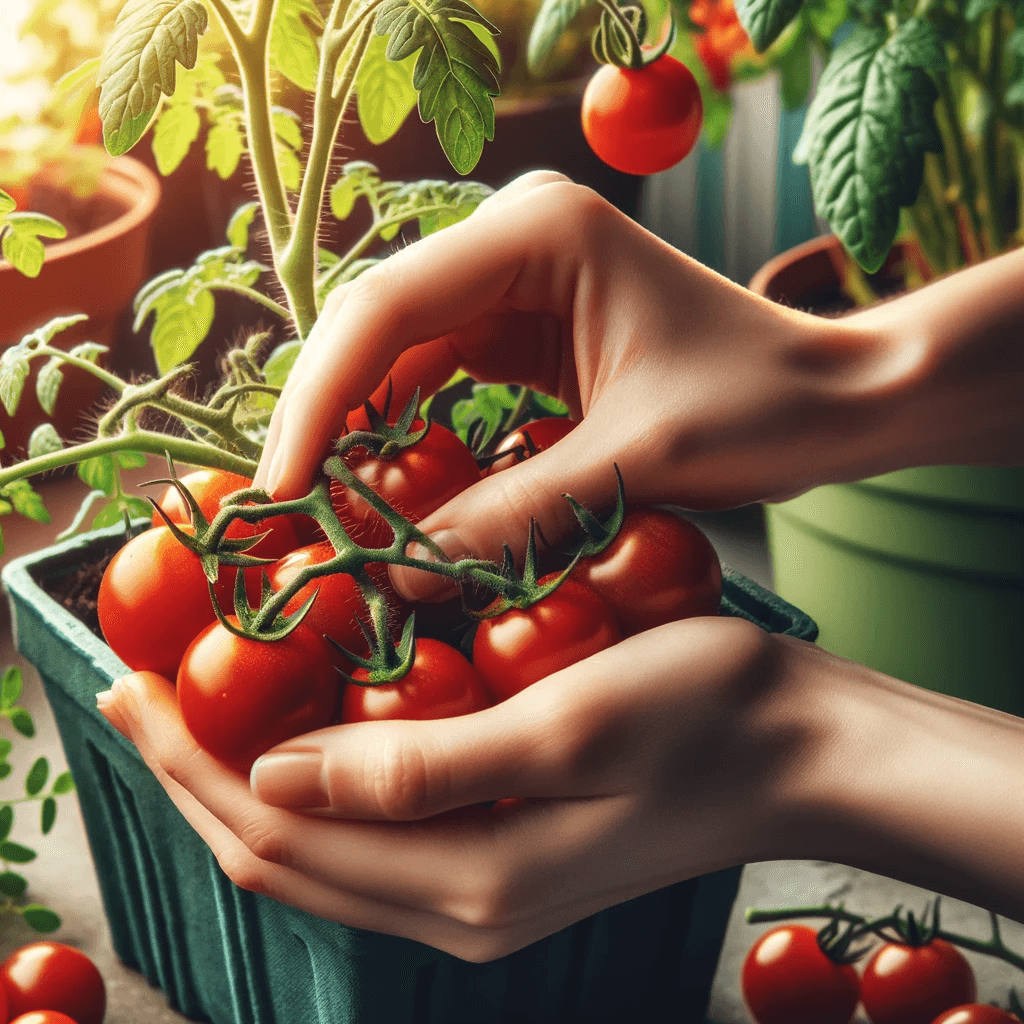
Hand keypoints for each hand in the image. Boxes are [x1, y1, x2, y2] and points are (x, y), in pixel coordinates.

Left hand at [95, 617, 822, 961]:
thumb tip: (276, 770)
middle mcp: (459, 904)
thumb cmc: (702, 714)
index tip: (131, 686)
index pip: (278, 831)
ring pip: (318, 843)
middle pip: (282, 851)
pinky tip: (302, 720)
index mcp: (467, 882)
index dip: (191, 761)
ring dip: (245, 775)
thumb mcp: (565, 728)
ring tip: (194, 706)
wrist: (798, 747)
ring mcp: (480, 885)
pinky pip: (370, 827)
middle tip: (133, 690)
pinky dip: (313, 777)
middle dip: (194, 774)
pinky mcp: (502, 851)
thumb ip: (422, 765)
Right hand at [256, 170, 907, 599]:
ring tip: (323, 508)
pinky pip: (440, 378)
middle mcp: (513, 237)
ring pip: (398, 354)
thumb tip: (395, 574)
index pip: (386, 310)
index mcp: (539, 231)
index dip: (320, 402)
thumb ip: (509, 516)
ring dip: (359, 429)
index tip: (283, 489)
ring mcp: (516, 280)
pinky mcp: (526, 326)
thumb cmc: (761, 406)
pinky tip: (388, 487)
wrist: (833, 397)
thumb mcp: (632, 461)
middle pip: (376, 325)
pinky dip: (408, 434)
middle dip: (326, 416)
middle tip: (287, 508)